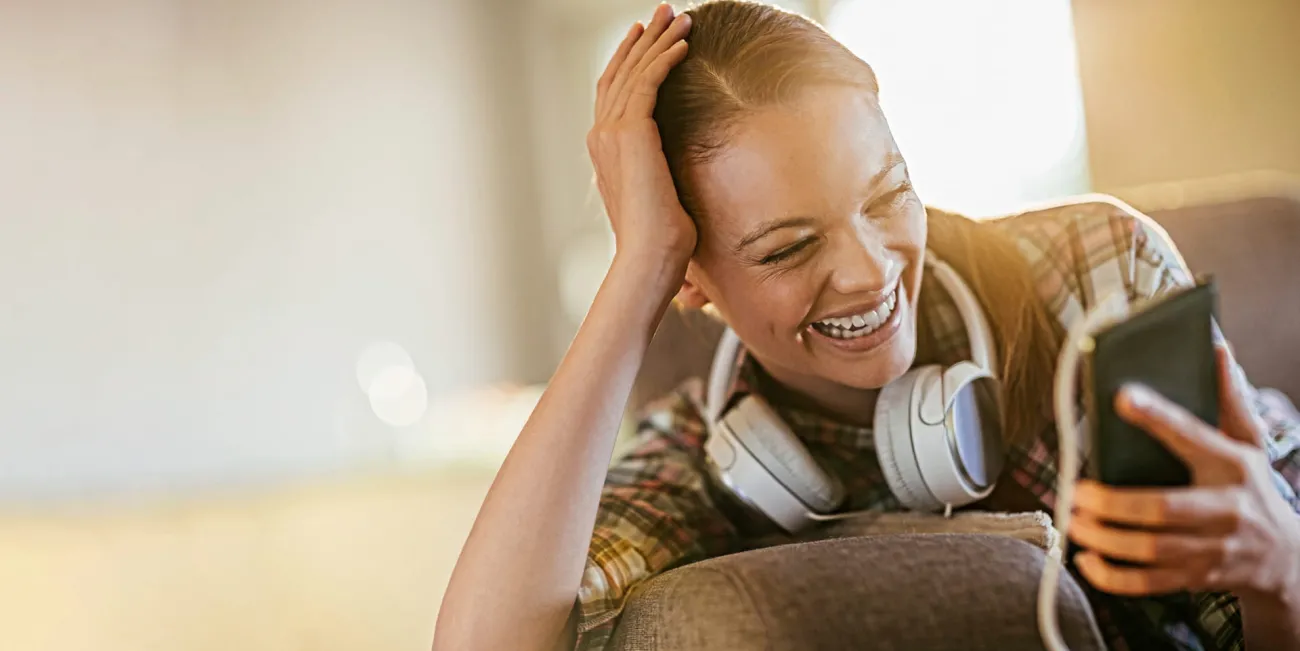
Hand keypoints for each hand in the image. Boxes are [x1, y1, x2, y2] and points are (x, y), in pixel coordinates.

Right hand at [587, 4, 695, 274]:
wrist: (649, 256)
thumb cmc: (660, 241)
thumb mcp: (657, 196)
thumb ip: (658, 174)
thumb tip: (677, 174)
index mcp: (604, 150)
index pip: (614, 91)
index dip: (630, 60)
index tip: (647, 36)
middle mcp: (601, 135)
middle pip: (620, 72)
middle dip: (644, 39)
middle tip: (663, 12)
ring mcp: (612, 132)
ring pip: (635, 71)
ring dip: (659, 41)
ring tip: (681, 17)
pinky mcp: (631, 132)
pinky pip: (648, 83)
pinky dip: (665, 60)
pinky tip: (684, 46)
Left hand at [1069, 345, 1299, 602]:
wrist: (1287, 560)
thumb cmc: (1251, 489)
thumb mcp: (1248, 443)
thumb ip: (1228, 399)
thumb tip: (1216, 348)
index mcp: (1232, 466)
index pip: (1191, 436)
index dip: (1157, 417)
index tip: (1121, 398)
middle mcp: (1224, 509)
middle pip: (1161, 509)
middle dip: (1111, 503)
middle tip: (1076, 492)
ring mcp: (1211, 549)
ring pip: (1151, 550)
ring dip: (1103, 537)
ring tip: (1073, 521)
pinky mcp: (1197, 578)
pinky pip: (1149, 583)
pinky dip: (1112, 576)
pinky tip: (1086, 559)